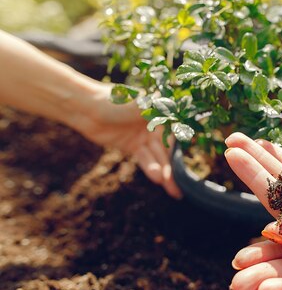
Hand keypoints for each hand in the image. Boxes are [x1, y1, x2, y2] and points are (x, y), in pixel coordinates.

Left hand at [73, 83, 181, 198]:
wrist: (84, 108)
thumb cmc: (111, 100)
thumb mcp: (136, 104)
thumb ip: (157, 109)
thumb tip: (176, 106)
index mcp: (159, 112)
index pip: (176, 133)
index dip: (183, 148)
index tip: (189, 163)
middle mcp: (155, 126)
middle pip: (168, 149)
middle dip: (174, 167)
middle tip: (182, 185)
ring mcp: (143, 137)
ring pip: (157, 157)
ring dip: (164, 172)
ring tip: (172, 189)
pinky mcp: (132, 147)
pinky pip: (145, 160)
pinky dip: (151, 169)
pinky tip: (157, 179)